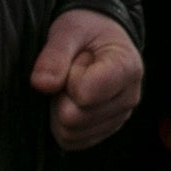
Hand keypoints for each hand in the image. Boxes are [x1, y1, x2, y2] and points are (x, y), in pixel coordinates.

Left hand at [31, 9, 144, 150]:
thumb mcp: (69, 29)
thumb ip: (55, 54)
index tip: (77, 58)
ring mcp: (119, 118)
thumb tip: (41, 84)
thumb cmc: (86, 28)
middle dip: (61, 94)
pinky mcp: (104, 131)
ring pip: (69, 134)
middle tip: (72, 70)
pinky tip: (72, 99)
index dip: (68, 76)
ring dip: (61, 108)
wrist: (100, 35)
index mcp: (127, 68)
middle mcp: (130, 98)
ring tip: (73, 83)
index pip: (83, 93)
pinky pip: (71, 142)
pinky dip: (61, 123)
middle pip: (73, 118)